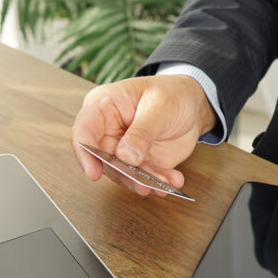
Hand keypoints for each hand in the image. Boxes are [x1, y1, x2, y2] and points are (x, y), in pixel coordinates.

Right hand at [71, 75, 215, 194]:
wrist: (193, 104)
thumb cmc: (172, 94)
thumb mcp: (160, 106)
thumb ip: (142, 131)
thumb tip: (125, 156)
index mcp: (104, 106)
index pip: (84, 130)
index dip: (85, 153)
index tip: (94, 173)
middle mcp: (108, 130)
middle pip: (102, 159)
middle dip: (122, 174)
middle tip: (143, 183)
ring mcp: (122, 149)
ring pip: (122, 174)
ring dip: (142, 182)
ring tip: (163, 184)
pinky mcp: (138, 163)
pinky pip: (142, 178)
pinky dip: (158, 183)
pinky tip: (173, 180)